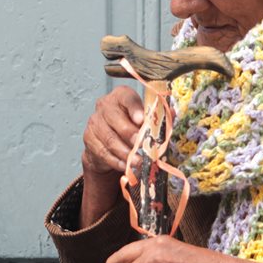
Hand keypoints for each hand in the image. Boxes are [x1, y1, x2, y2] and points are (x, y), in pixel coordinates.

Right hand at [80, 86, 143, 225]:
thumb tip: (173, 114)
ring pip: (109, 138)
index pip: (126, 98)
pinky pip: (103, 152)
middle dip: (129, 134)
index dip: (134, 108)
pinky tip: (126, 167)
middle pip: (115, 118)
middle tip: (141, 145)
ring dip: (125, 152)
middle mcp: (104, 105)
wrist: (108, 140)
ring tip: (138, 162)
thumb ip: (157, 116)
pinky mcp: (89, 139)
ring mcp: (94, 122)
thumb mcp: (145, 118)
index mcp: (121, 95)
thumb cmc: (131, 126)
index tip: (142, 120)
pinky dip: (116, 161)